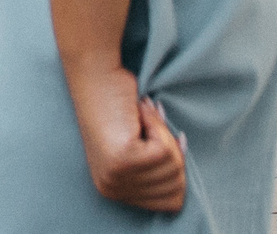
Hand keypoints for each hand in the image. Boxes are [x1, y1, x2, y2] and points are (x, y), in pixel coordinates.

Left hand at [70, 70, 185, 213]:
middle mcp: (111, 188)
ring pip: (172, 166)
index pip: (171, 202)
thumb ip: (158, 166)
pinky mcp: (123, 159)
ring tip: (140, 118)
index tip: (160, 144)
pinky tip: (138, 113)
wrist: (94, 75)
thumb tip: (182, 169)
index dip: (175, 170)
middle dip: (172, 152)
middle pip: (176, 186)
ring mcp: (116, 176)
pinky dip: (157, 126)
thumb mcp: (140, 146)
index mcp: (112, 190)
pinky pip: (164, 149)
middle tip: (150, 125)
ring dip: (163, 136)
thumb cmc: (115, 106)